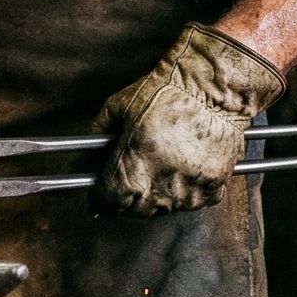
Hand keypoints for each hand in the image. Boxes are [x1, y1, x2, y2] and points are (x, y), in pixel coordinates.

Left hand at [91, 24, 285, 216]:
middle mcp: (160, 184)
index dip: (100, 199)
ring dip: (156, 198)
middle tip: (129, 180)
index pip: (108, 201)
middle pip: (135, 210)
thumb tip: (83, 159)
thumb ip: (97, 137)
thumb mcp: (118, 107)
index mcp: (133, 166)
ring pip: (164, 210)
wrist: (212, 86)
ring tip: (158, 171)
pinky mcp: (212, 187)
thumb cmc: (167, 91)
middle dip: (127, 199)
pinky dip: (185, 193)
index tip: (100, 195)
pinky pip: (193, 203)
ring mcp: (188, 189)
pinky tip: (182, 172)